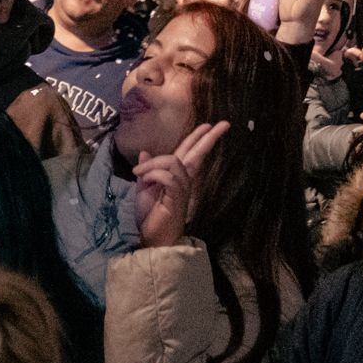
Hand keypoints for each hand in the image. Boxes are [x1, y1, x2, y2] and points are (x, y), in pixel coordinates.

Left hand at [134, 121, 228, 248]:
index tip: (209, 125)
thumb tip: (145, 152)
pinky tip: (144, 179)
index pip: (189, 152)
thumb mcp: (143, 188)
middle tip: (223, 124)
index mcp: (176, 176)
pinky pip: (168, 176)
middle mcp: (184, 180)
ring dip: (154, 164)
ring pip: (174, 161)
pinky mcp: (177, 197)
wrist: (151, 238)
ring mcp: (183, 188)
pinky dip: (154, 174)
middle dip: (208, 138)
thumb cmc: (148, 215)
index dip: (198, 138)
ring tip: (139, 173)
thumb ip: (147, 170)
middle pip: (198, 153)